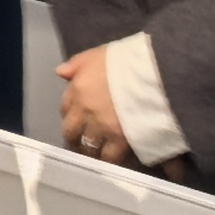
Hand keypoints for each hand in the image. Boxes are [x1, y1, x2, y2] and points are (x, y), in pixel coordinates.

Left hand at [58, 43, 133, 165]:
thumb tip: (60, 72)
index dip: (71, 115)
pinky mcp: (119, 140)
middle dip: (75, 138)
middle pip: (71, 132)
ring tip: (100, 155)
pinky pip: (109, 157)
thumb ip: (79, 63)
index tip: (77, 120)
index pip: (65, 107)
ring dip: (92, 152)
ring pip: (88, 147)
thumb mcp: (101, 53)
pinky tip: (118, 160)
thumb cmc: (129, 59)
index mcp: (79, 88)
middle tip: (83, 143)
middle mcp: (85, 110)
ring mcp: (101, 126)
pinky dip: (112, 160)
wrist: (153, 72)